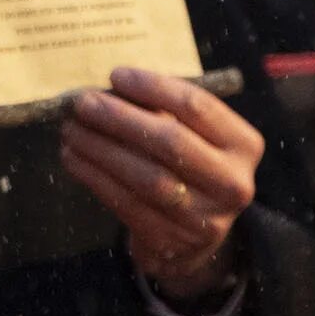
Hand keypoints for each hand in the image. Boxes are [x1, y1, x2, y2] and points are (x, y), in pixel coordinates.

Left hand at [60, 67, 263, 303]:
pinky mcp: (172, 240)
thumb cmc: (189, 167)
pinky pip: (127, 203)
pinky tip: (73, 157)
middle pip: (171, 142)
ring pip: (146, 176)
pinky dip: (94, 176)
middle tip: (83, 103)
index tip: (116, 75)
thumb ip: (161, 111)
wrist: (194, 237)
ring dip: (100, 149)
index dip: (153, 87)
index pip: (197, 106)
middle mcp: (233, 183)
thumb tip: (106, 89)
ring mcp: (205, 217)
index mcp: (243, 145)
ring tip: (71, 130)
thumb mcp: (193, 135)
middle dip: (120, 118)